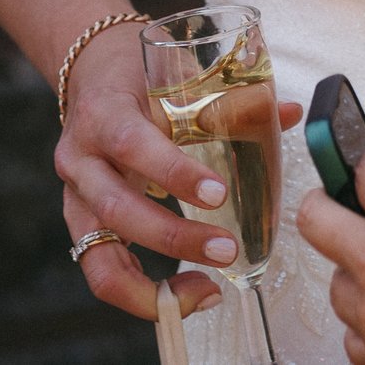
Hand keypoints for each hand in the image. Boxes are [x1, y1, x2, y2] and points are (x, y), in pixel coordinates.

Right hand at [54, 34, 299, 319]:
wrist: (91, 72)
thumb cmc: (140, 74)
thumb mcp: (176, 75)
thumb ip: (231, 99)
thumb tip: (291, 111)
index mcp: (104, 114)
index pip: (133, 145)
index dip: (174, 174)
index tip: (219, 195)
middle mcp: (80, 160)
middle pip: (117, 211)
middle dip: (175, 239)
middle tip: (229, 251)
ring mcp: (73, 196)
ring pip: (99, 257)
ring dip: (154, 284)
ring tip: (209, 290)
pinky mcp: (79, 223)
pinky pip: (102, 270)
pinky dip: (142, 291)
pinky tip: (186, 292)